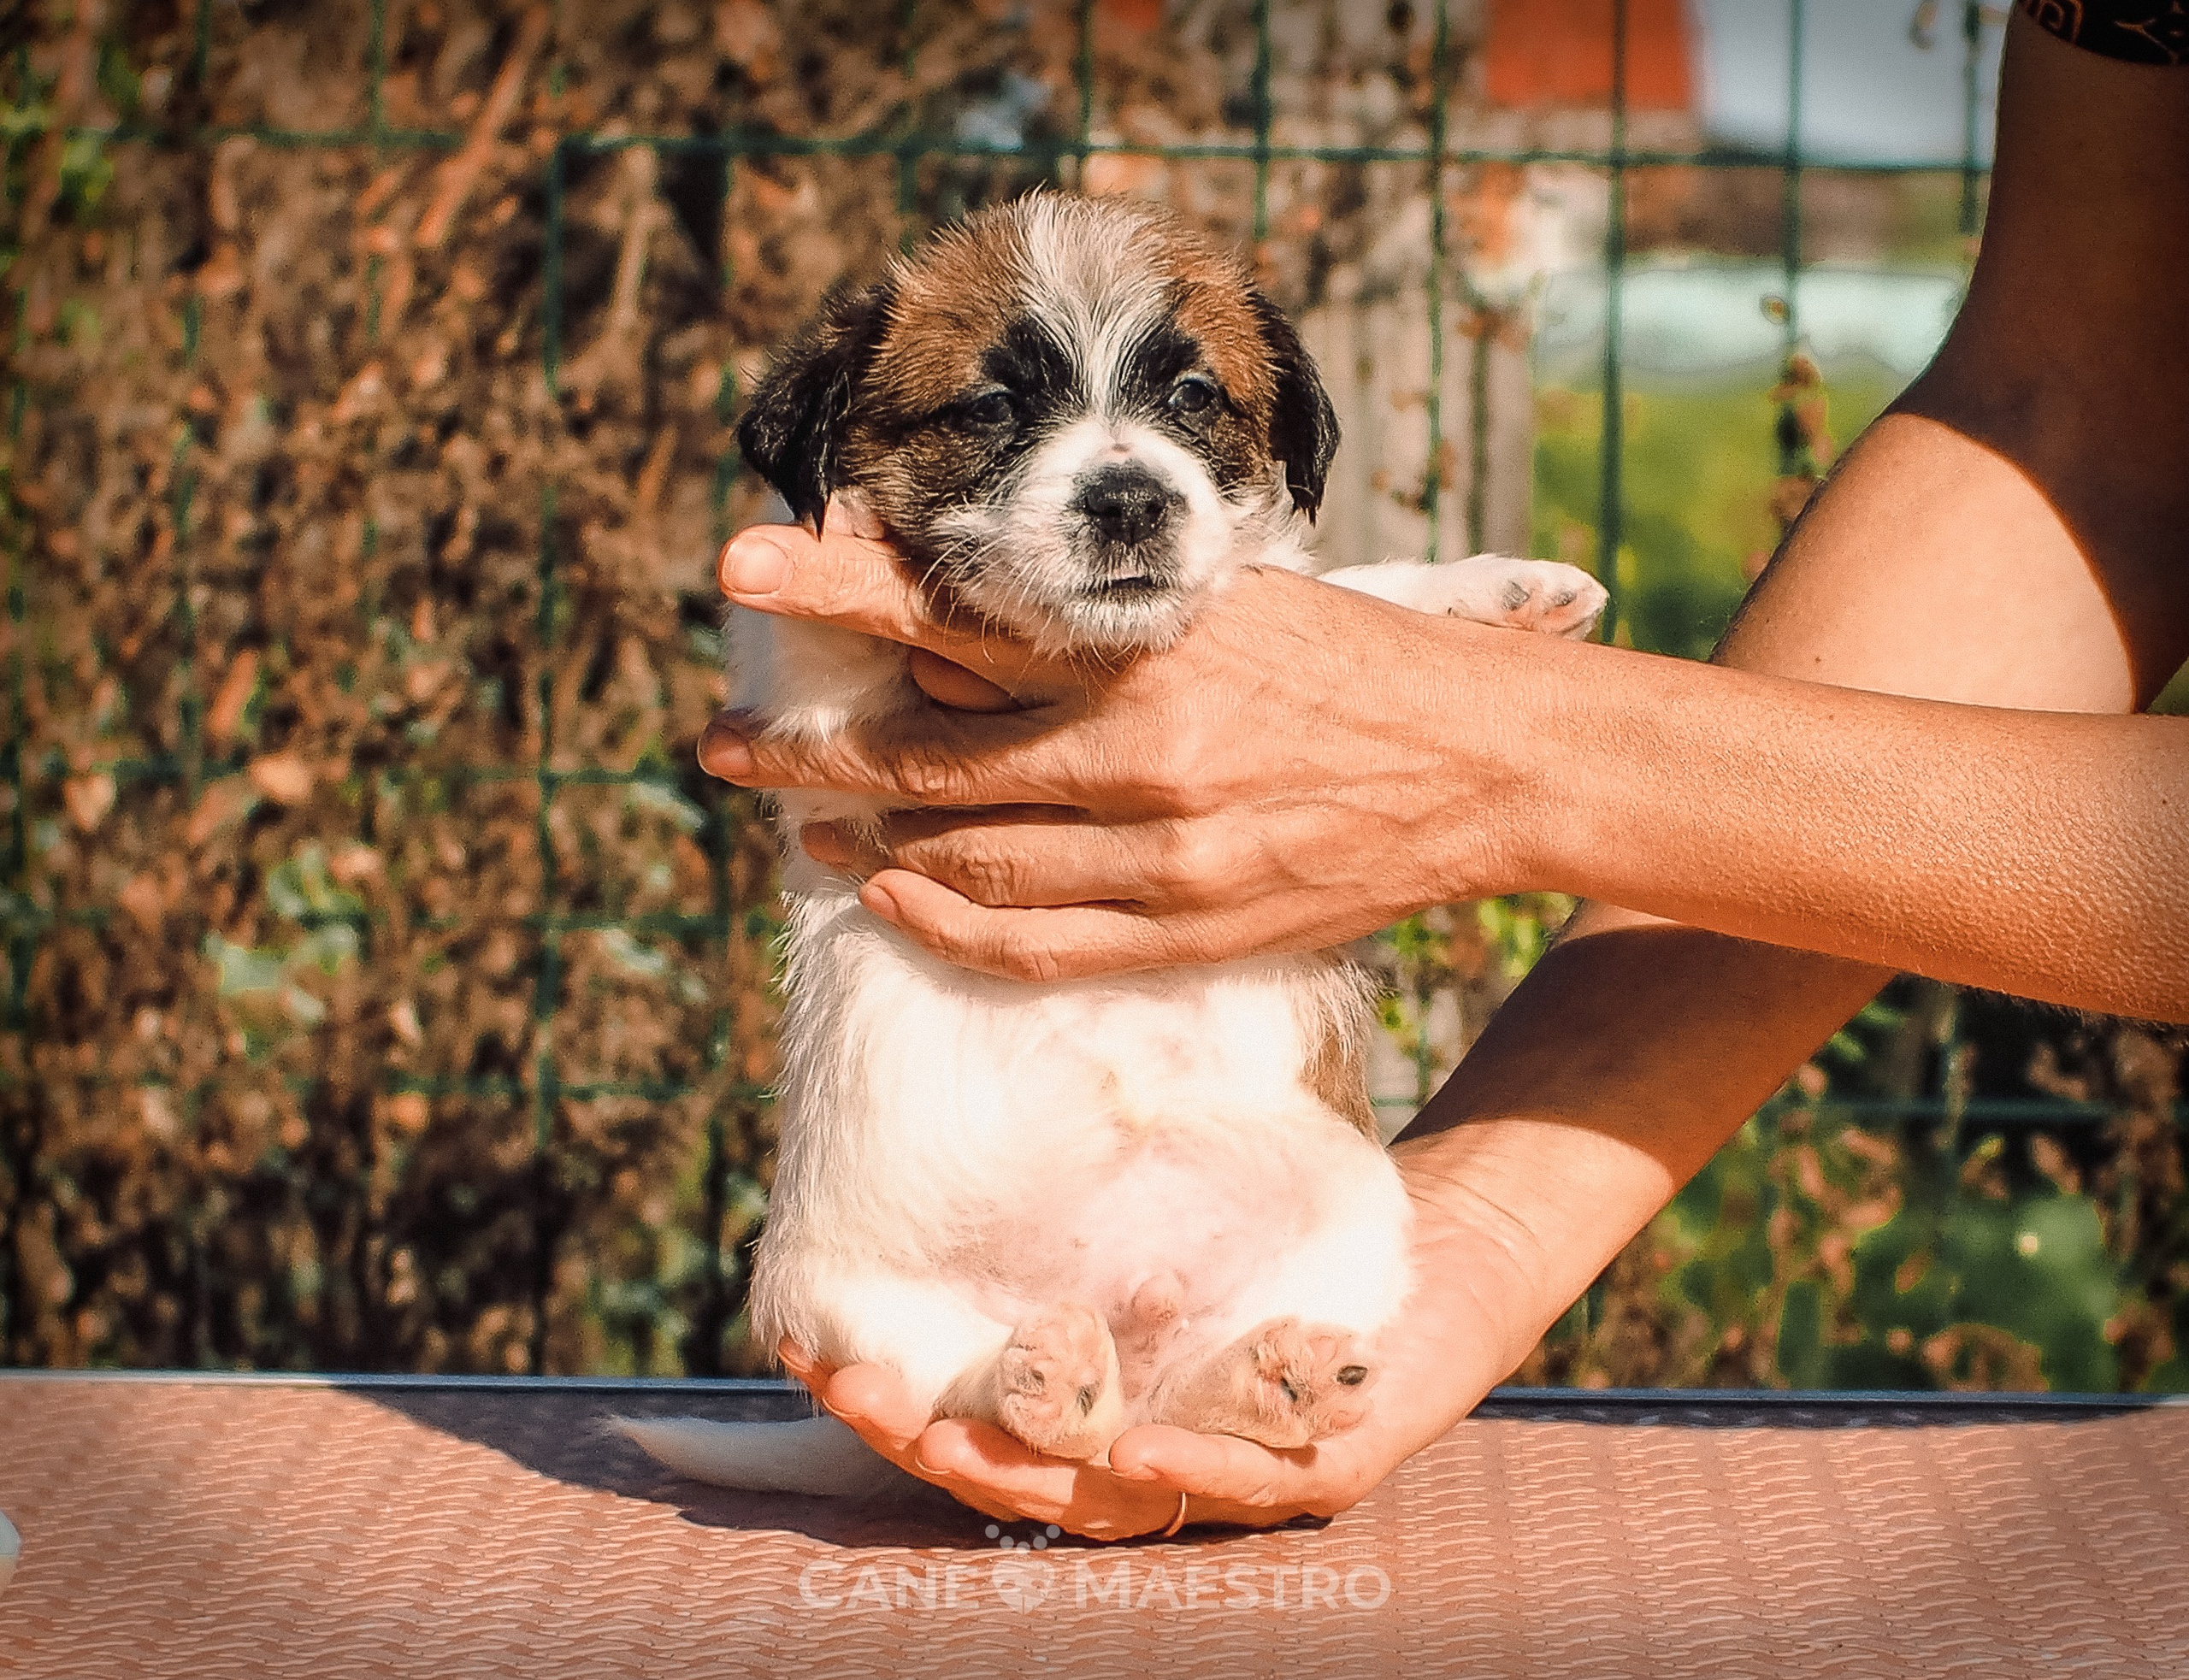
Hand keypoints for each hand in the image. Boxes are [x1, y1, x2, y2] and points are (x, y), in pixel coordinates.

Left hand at [699, 523, 1552, 981]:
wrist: (1485, 764)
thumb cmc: (1352, 662)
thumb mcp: (1228, 600)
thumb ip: (1101, 616)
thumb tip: (967, 610)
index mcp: (1147, 645)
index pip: (954, 611)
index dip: (833, 590)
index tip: (738, 568)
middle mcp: (1139, 749)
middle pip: (925, 756)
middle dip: (808, 754)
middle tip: (729, 751)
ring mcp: (1161, 854)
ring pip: (964, 859)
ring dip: (866, 845)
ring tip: (807, 831)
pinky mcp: (1189, 930)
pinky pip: (1031, 944)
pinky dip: (945, 927)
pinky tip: (897, 906)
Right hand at [773, 1140, 1546, 1539]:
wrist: (1455, 1232)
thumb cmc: (1293, 1201)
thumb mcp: (1166, 1166)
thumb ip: (1074, 1154)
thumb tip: (958, 1049)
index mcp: (1098, 1386)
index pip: (974, 1410)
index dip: (891, 1393)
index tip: (817, 1351)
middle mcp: (1149, 1442)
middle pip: (1020, 1472)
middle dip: (934, 1441)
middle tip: (868, 1395)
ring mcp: (1234, 1463)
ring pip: (1114, 1501)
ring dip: (1031, 1473)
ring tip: (957, 1435)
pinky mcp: (1328, 1466)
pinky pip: (1249, 1484)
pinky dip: (1189, 1468)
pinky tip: (1133, 1444)